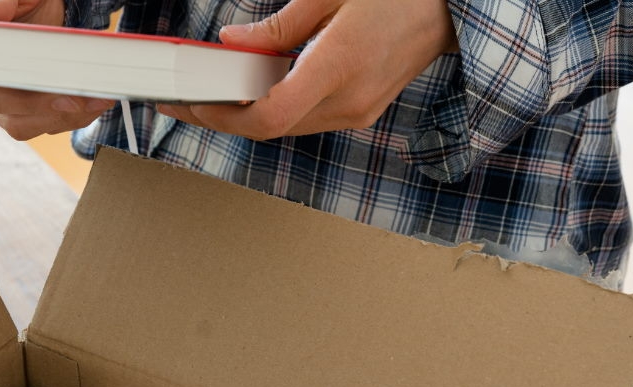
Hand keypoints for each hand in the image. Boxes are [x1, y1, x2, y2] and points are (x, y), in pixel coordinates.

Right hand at [0, 0, 115, 139]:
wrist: (43, 11)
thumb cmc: (20, 1)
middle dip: (38, 105)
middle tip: (74, 97)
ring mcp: (1, 99)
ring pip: (24, 124)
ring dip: (61, 115)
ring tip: (97, 99)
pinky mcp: (27, 111)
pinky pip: (46, 124)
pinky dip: (74, 116)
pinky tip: (95, 102)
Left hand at [157, 0, 457, 139]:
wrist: (450, 9)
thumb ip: (277, 26)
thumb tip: (233, 45)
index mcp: (340, 67)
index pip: (269, 115)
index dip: (223, 115)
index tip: (191, 100)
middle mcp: (348, 101)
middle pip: (269, 128)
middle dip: (220, 118)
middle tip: (182, 100)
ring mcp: (356, 112)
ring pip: (284, 127)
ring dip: (243, 116)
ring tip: (207, 95)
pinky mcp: (359, 111)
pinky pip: (303, 119)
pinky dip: (270, 109)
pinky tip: (249, 92)